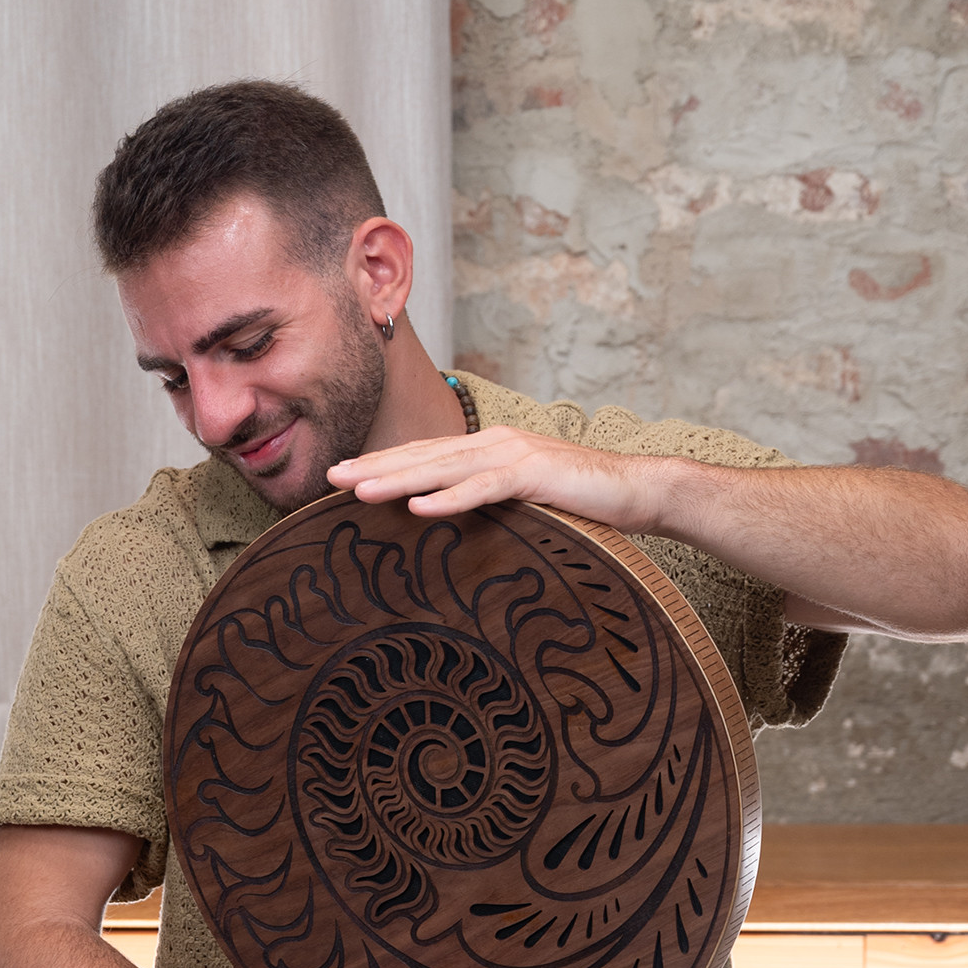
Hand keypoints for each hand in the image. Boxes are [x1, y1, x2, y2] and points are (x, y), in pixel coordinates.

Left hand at [327, 426, 668, 535]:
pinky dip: (451, 496)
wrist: (637, 490)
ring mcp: (514, 454)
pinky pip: (485, 487)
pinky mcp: (536, 474)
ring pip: (445, 468)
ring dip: (400, 479)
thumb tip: (458, 524)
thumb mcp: (526, 502)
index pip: (427, 456)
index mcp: (489, 449)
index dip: (384, 464)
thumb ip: (492, 504)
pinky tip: (420, 506)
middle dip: (375, 466)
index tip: (341, 477)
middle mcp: (495, 443)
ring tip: (359, 491)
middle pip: (424, 455)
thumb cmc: (582, 501)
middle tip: (330, 477)